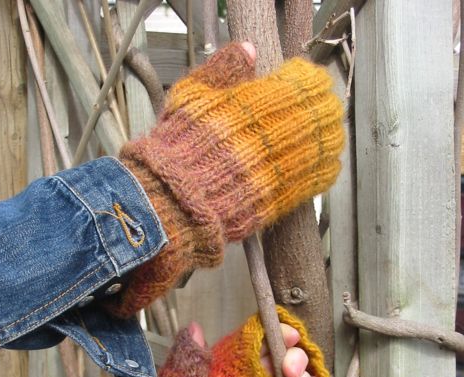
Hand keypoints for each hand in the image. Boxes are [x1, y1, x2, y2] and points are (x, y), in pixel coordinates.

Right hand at [106, 41, 343, 317]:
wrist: (172, 200)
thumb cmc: (175, 149)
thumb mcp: (190, 97)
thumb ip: (221, 70)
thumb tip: (248, 49)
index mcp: (250, 106)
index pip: (299, 84)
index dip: (307, 79)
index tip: (306, 79)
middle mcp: (270, 137)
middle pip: (318, 114)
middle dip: (324, 105)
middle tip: (324, 103)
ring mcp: (278, 170)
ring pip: (323, 146)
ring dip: (331, 135)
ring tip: (329, 129)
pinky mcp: (279, 199)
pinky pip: (316, 180)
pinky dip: (327, 168)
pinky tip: (329, 160)